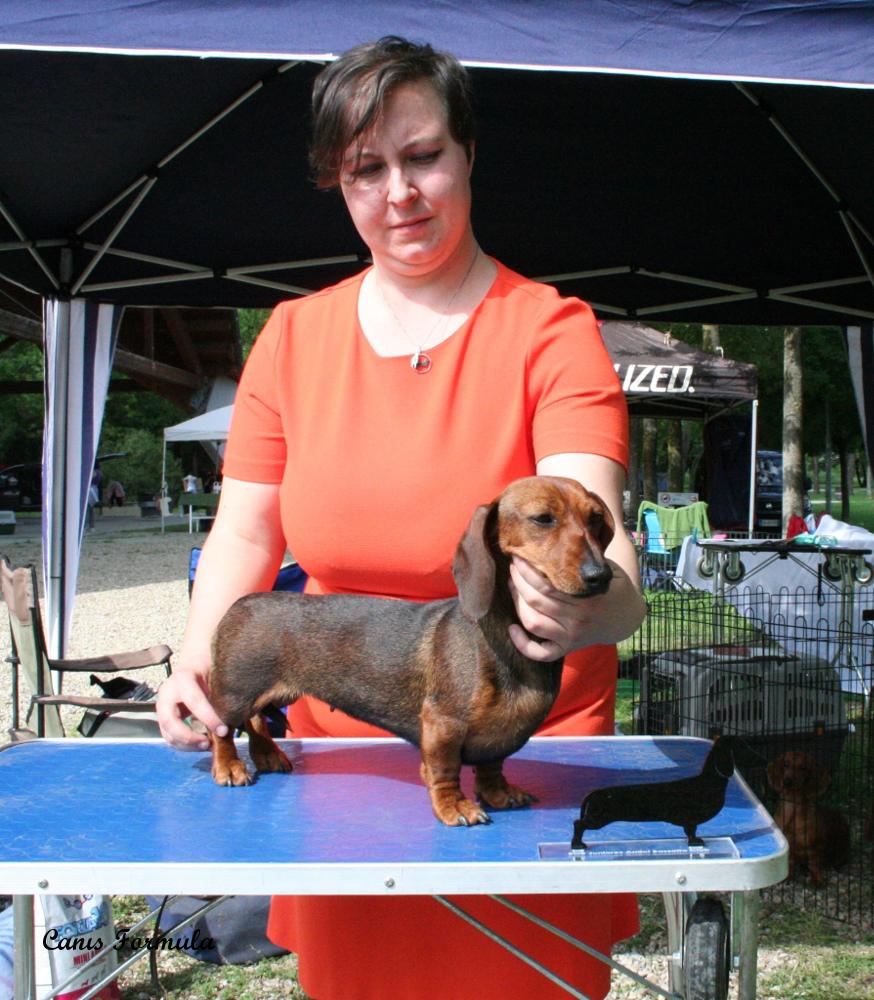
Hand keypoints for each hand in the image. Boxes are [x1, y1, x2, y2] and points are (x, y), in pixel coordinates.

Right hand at [156, 662, 226, 750]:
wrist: (194, 663)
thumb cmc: (209, 669)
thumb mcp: (215, 676)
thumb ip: (220, 695)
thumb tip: (233, 718)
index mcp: (183, 678)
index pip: (194, 701)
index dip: (209, 718)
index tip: (223, 730)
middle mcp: (167, 693)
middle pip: (170, 721)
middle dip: (189, 737)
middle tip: (209, 744)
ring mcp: (162, 706)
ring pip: (168, 733)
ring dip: (187, 745)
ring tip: (208, 746)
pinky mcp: (164, 718)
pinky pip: (170, 737)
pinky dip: (184, 745)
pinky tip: (201, 744)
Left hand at [507, 555, 635, 660]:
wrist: (626, 618)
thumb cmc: (612, 587)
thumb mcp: (606, 570)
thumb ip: (586, 560)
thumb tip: (561, 536)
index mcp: (586, 600)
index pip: (547, 584)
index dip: (527, 570)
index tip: (519, 556)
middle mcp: (577, 620)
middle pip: (536, 601)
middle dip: (518, 581)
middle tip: (513, 566)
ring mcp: (571, 637)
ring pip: (533, 623)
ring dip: (517, 604)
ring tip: (512, 586)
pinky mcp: (566, 649)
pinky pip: (541, 653)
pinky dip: (523, 645)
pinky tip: (512, 629)